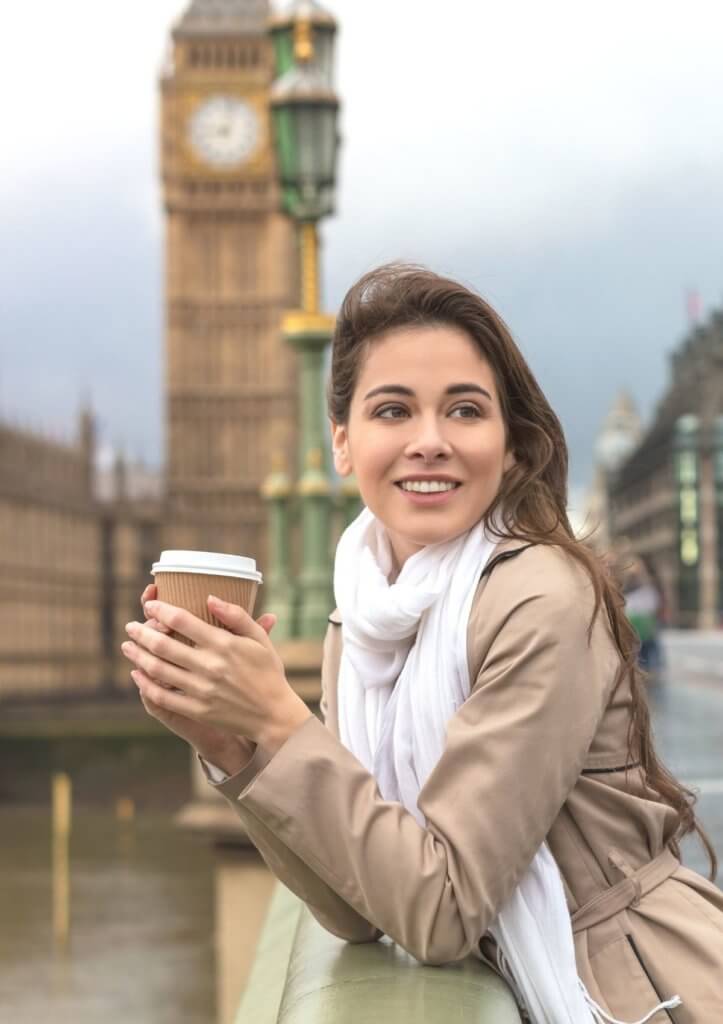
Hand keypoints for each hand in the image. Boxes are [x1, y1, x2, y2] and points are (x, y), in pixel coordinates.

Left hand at [122, 593, 310, 756]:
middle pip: (163, 644)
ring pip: (157, 669)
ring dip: (137, 656)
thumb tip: (210, 597)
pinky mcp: (196, 710)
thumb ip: (237, 616)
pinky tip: (137, 675)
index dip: (161, 610)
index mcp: (224, 644)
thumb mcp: (259, 640)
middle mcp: (209, 666)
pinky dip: (145, 685)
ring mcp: (201, 690)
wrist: (273, 714)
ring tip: (127, 646)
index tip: (149, 605)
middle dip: (141, 632)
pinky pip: (163, 696)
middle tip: (130, 626)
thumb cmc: (268, 673)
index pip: (182, 621)